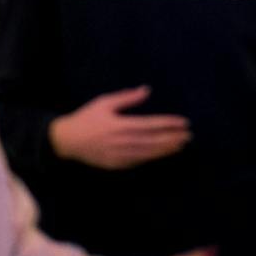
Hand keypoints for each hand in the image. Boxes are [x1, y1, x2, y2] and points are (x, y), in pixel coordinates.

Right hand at [49, 88, 191, 168]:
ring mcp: (120, 155)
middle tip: (188, 136)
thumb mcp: (104, 103)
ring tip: (180, 145)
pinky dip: (152, 157)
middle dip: (172, 138)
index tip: (184, 123)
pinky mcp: (117, 165)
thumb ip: (126, 98)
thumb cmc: (86, 118)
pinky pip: (138, 161)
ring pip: (148, 153)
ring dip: (166, 150)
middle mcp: (123, 142)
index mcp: (121, 125)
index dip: (169, 124)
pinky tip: (161, 154)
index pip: (151, 125)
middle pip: (154, 141)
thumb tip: (146, 90)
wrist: (67, 141)